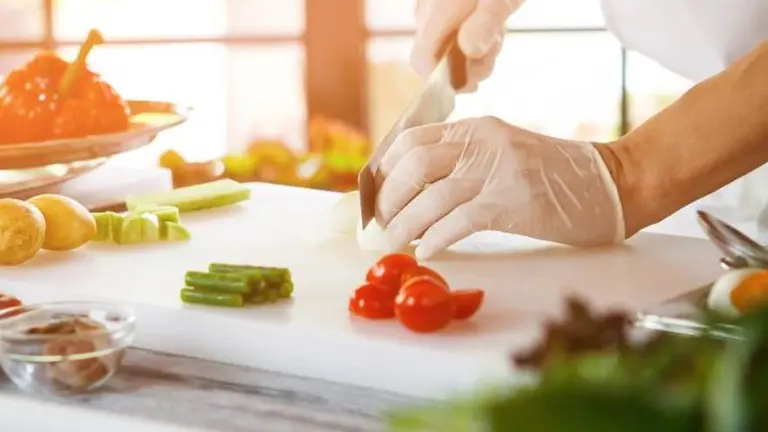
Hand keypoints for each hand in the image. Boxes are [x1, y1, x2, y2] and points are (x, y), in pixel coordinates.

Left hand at [375, 117, 625, 258]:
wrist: (612, 182)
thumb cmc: (556, 176)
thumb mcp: (503, 153)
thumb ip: (465, 162)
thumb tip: (416, 191)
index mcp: (476, 129)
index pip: (412, 139)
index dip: (385, 168)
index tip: (375, 194)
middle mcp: (483, 143)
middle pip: (414, 165)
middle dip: (389, 198)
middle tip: (381, 223)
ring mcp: (497, 171)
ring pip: (431, 197)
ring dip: (404, 225)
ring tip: (395, 244)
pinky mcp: (512, 202)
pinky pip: (458, 222)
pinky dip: (435, 239)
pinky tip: (427, 250)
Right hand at [411, 0, 523, 91]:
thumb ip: (486, 23)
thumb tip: (469, 53)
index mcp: (436, 13)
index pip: (421, 62)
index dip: (443, 80)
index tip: (473, 81)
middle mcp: (426, 10)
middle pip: (437, 56)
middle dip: (468, 63)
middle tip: (497, 47)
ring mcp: (431, 4)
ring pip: (446, 42)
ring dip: (474, 47)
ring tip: (498, 30)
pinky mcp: (441, 2)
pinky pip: (450, 27)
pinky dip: (471, 32)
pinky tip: (491, 19)